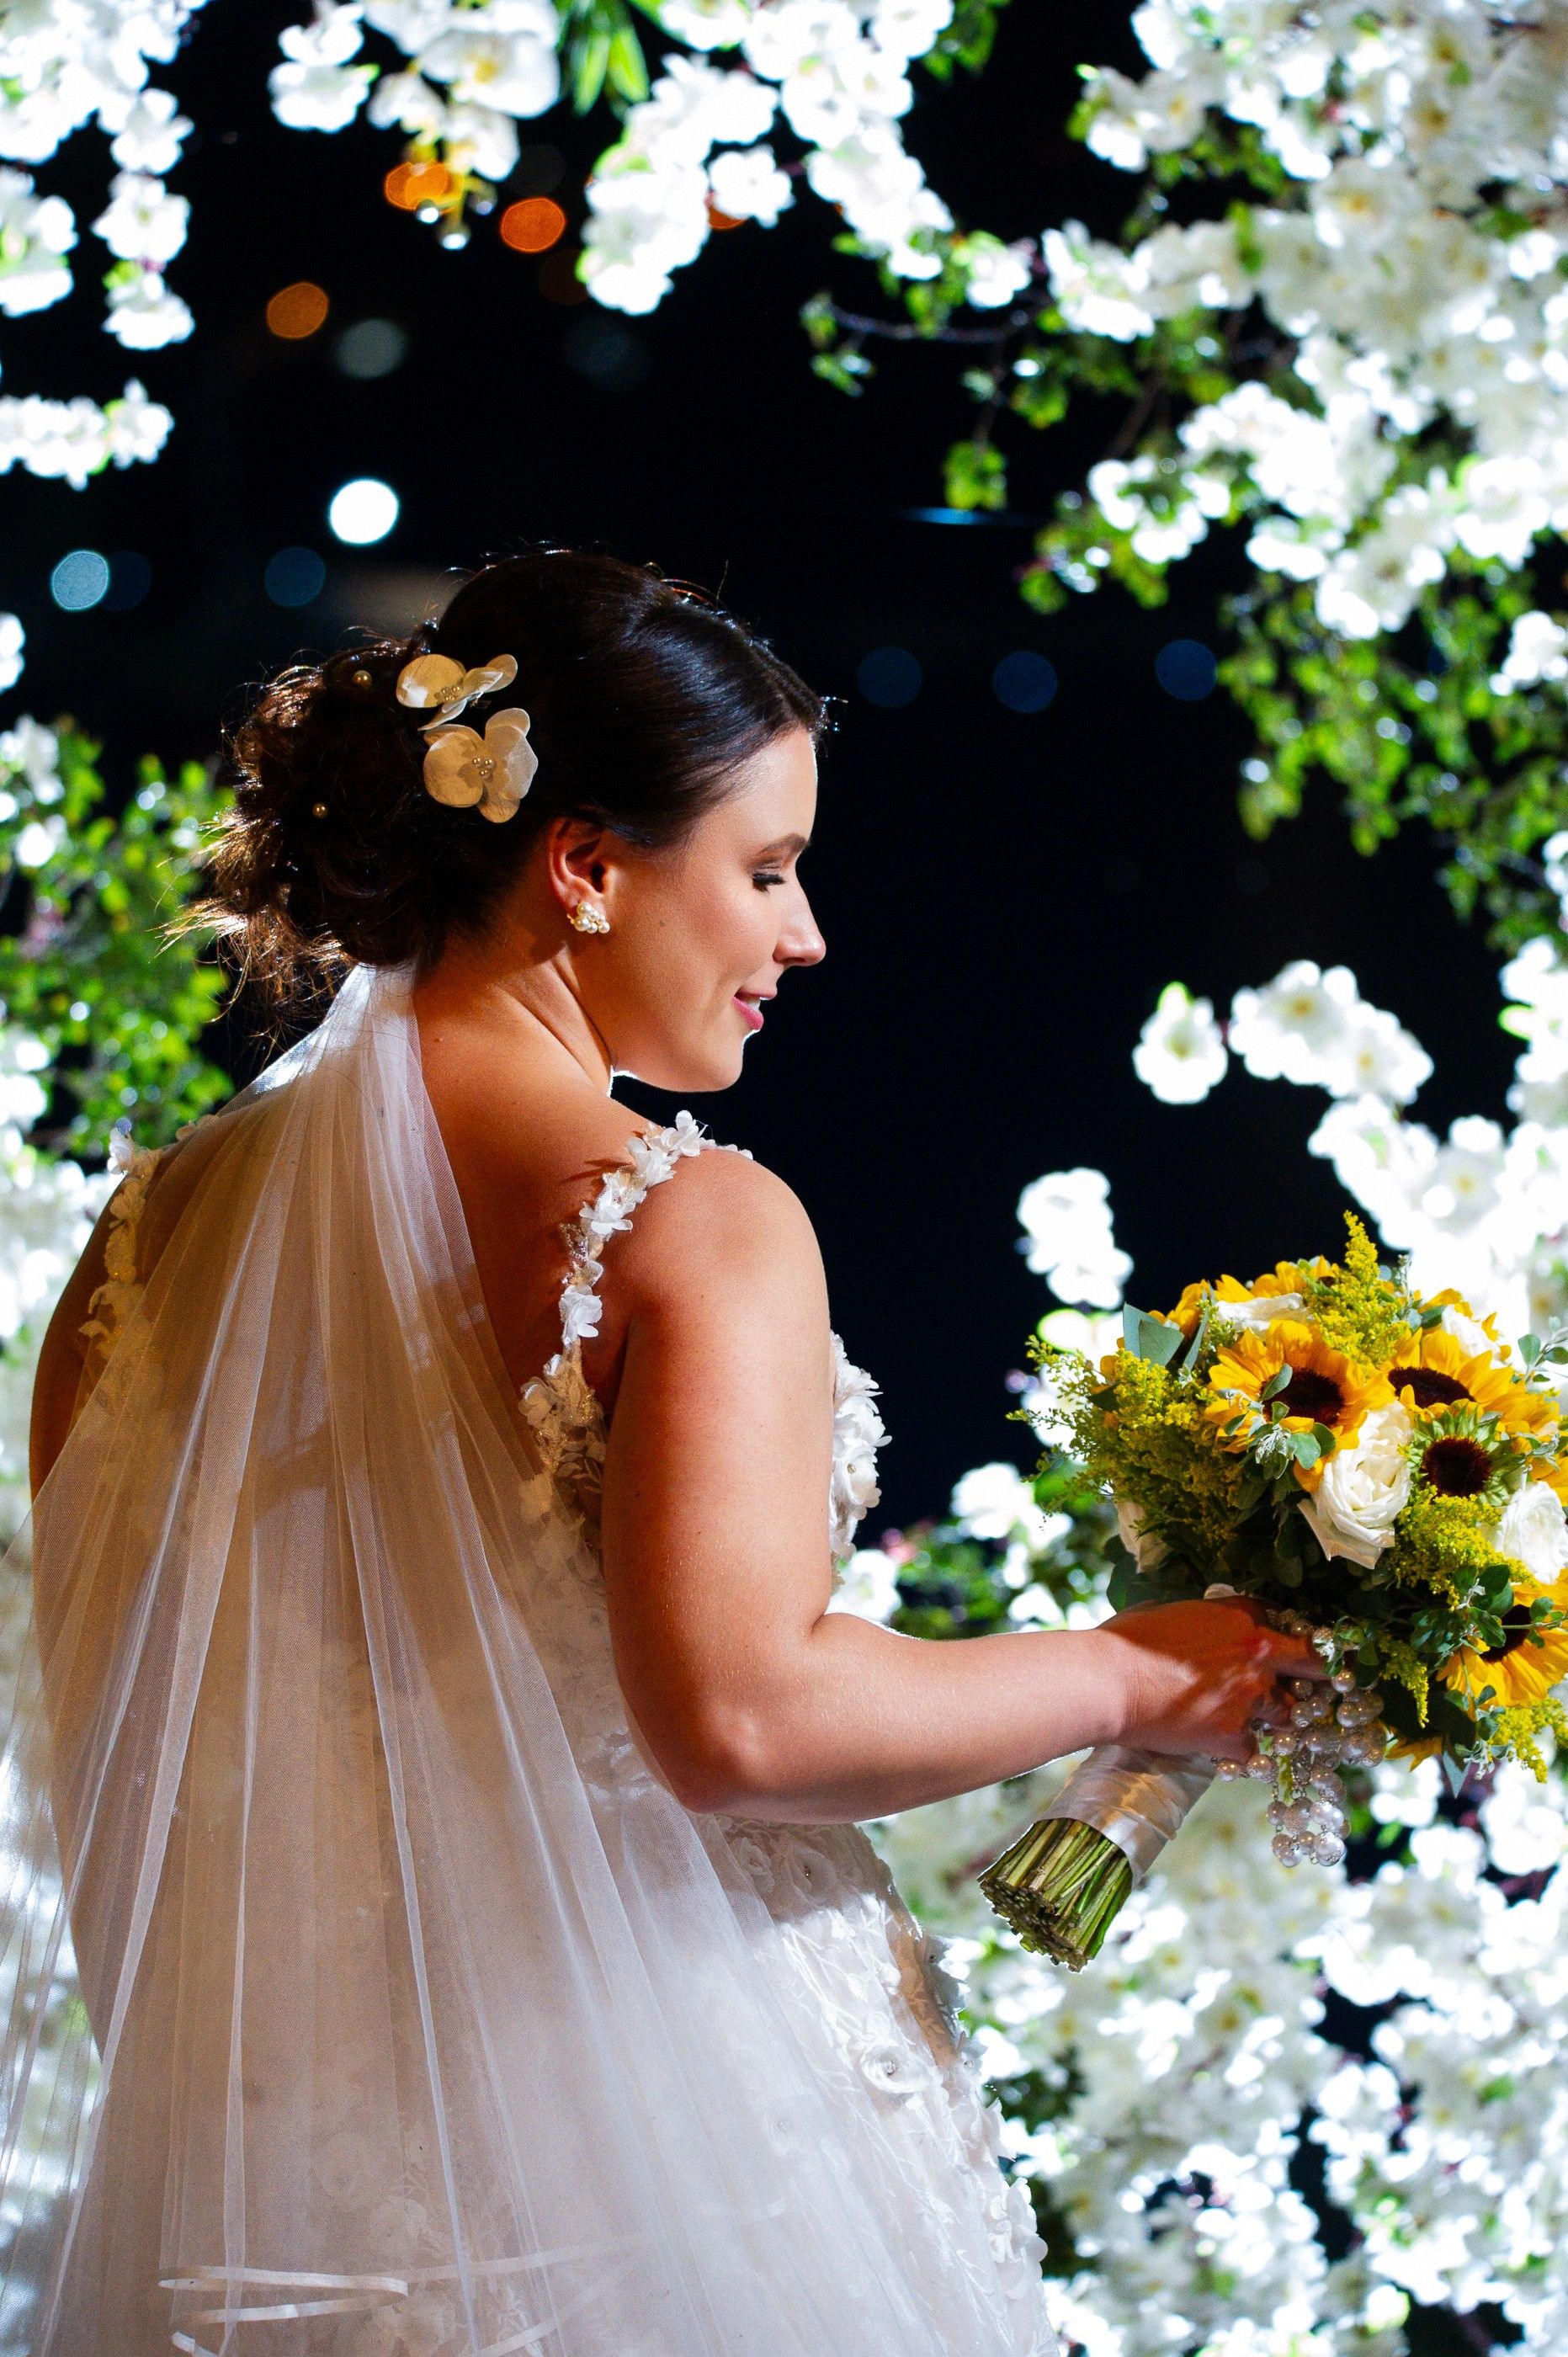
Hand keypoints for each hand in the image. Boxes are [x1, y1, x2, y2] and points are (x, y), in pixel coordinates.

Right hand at [1094, 1595, 1327, 1762]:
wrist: (1108, 1682)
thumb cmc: (1126, 1641)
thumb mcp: (1167, 1612)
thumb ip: (1199, 1620)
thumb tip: (1196, 1626)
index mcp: (1241, 1617)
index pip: (1284, 1622)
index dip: (1284, 1636)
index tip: (1285, 1646)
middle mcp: (1257, 1656)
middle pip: (1312, 1665)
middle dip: (1318, 1676)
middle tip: (1321, 1685)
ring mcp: (1250, 1698)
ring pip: (1288, 1714)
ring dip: (1277, 1719)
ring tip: (1262, 1724)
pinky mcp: (1233, 1735)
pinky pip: (1252, 1749)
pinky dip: (1240, 1750)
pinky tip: (1222, 1748)